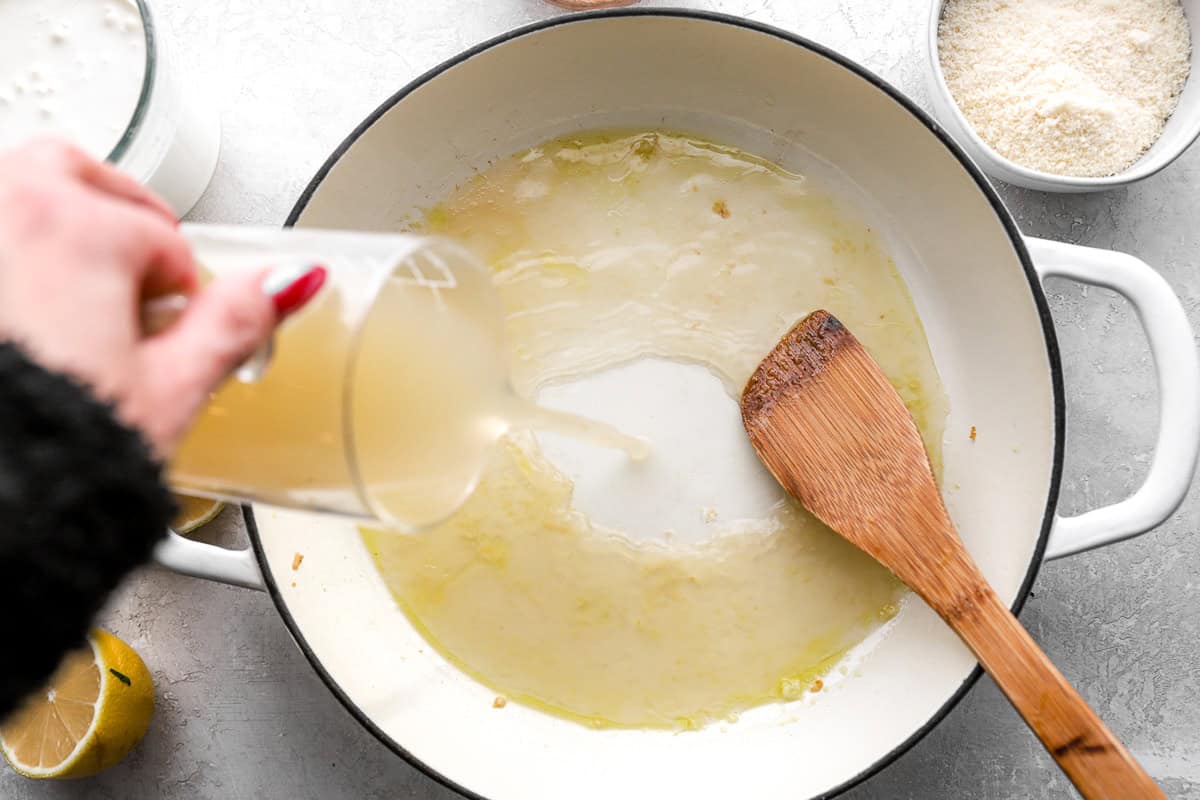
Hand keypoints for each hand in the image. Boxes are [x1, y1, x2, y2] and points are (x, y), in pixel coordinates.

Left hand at [0, 139, 281, 456]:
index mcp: (75, 232)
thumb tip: (292, 280)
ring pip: (12, 192)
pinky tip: (27, 317)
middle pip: (73, 173)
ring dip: (53, 224)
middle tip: (136, 277)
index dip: (180, 291)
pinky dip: (14, 261)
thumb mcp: (169, 390)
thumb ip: (234, 322)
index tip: (170, 331)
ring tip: (76, 294)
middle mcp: (2, 216)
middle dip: (116, 215)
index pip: (161, 240)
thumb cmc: (60, 450)